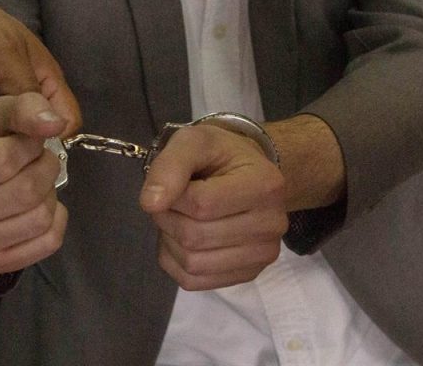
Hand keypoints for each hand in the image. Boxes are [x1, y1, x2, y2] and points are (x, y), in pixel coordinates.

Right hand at [0, 92, 69, 274]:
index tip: (28, 139)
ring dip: (50, 193)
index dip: (30, 145)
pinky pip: (47, 244)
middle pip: (26, 192)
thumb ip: (24, 109)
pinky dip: (56, 220)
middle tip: (38, 159)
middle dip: (45, 167)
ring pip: (40, 218)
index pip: (4, 160)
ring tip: (36, 181)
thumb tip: (55, 124)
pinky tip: (40, 205)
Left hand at [139, 124, 287, 290]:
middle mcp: (272, 224)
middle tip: (171, 201)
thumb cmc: (221, 155)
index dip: (174, 196)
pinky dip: (176, 262)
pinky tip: (182, 240)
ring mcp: (262, 254)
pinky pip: (194, 282)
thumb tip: (150, 203)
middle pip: (195, 237)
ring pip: (193, 264)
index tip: (173, 183)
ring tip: (179, 218)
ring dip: (170, 241)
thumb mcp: (194, 141)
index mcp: (264, 185)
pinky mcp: (248, 274)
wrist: (247, 173)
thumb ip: (170, 166)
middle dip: (169, 218)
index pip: (201, 204)